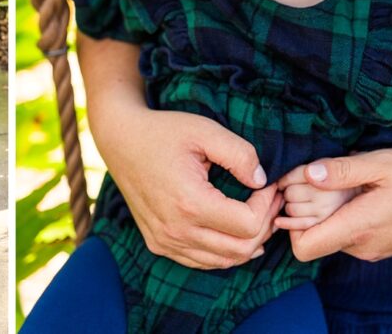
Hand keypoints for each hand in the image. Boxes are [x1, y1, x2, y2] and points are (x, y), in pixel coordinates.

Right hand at [103, 108, 282, 269]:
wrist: (120, 140)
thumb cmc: (163, 132)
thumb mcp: (205, 131)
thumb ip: (240, 154)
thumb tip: (262, 182)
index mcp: (189, 203)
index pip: (248, 225)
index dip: (267, 206)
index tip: (268, 185)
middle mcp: (176, 230)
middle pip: (241, 249)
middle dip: (264, 226)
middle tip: (270, 201)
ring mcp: (165, 240)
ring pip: (223, 261)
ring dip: (247, 242)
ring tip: (257, 214)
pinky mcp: (158, 243)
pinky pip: (201, 261)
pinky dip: (223, 251)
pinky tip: (232, 230)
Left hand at [279, 149, 391, 261]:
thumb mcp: (384, 163)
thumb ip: (343, 170)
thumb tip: (307, 173)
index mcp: (360, 227)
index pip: (303, 246)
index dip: (288, 223)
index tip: (293, 191)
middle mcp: (362, 246)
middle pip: (312, 234)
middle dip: (305, 205)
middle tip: (318, 174)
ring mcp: (371, 249)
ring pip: (330, 231)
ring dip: (327, 207)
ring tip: (346, 179)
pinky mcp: (379, 246)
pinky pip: (348, 232)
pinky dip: (344, 212)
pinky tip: (360, 189)